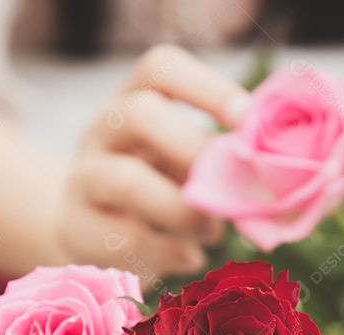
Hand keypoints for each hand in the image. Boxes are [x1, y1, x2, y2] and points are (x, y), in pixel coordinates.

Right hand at [53, 45, 249, 279]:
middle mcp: (101, 131)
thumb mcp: (181, 165)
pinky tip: (190, 258)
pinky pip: (125, 238)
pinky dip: (170, 252)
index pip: (160, 68)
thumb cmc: (155, 193)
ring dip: (184, 211)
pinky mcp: (77, 229)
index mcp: (133, 100)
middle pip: (138, 114)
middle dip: (193, 148)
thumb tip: (266, 179)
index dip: (208, 88)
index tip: (248, 119)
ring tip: (213, 232)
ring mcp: (83, 179)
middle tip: (231, 186)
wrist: (87, 236)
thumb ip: (214, 162)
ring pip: (126, 182)